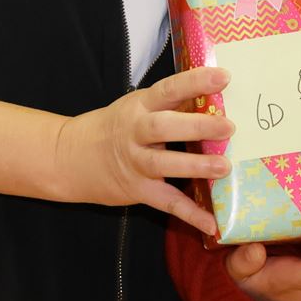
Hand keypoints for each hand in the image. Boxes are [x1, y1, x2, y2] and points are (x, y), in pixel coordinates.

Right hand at [53, 67, 234, 237]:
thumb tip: (215, 100)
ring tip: (224, 167)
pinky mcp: (137, 190)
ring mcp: (135, 163)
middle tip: (229, 127)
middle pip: (164, 127)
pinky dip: (190, 214)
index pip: (169, 89)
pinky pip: (166, 203)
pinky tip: (212, 223)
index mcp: (140, 106)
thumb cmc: (116, 127)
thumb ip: (171, 105)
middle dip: (197, 126)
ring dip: (195, 165)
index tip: (223, 76)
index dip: (195, 81)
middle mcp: (136, 132)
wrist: (71, 157)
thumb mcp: (138, 107)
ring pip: (164, 164)